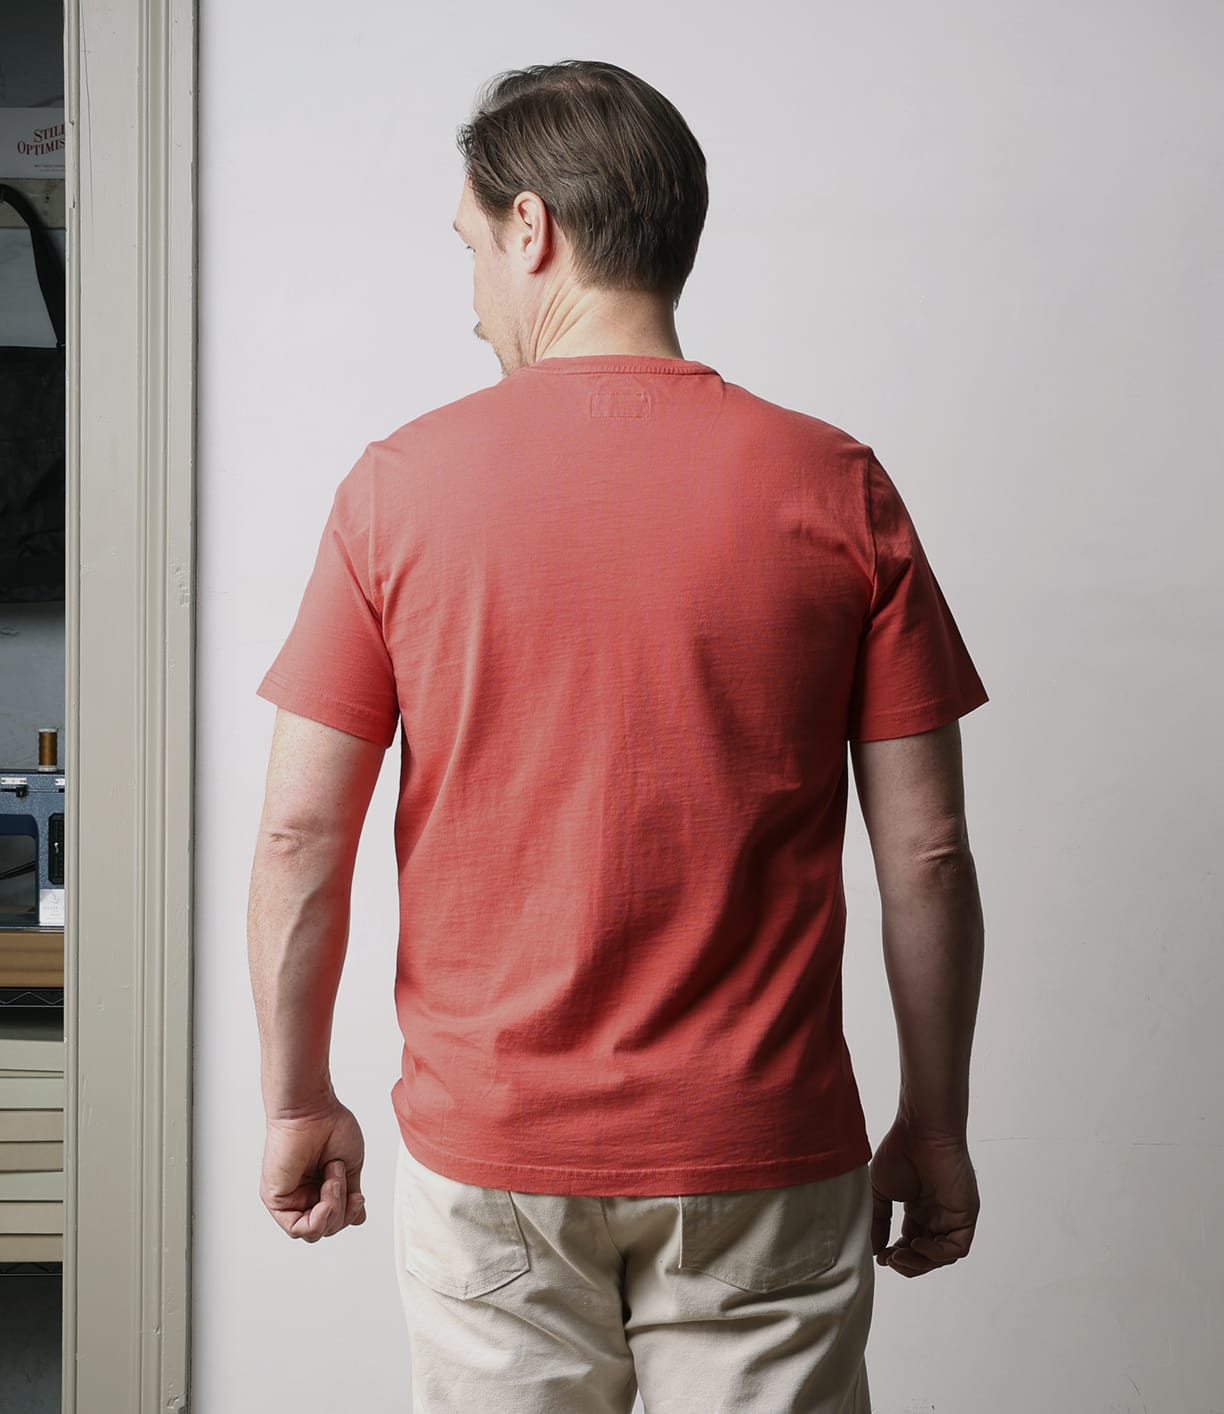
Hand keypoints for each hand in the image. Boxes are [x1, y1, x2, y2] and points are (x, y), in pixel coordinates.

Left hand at [259, 1098, 367, 1241]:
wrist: (312, 1110)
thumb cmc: (330, 1127)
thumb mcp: (349, 1168)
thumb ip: (351, 1197)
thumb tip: (358, 1218)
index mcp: (319, 1188)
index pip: (335, 1220)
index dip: (349, 1215)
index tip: (358, 1197)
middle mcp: (303, 1195)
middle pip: (326, 1229)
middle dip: (342, 1211)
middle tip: (342, 1180)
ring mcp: (290, 1199)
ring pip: (313, 1232)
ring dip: (332, 1209)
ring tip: (332, 1177)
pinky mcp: (277, 1200)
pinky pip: (297, 1228)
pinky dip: (318, 1219)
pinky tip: (325, 1198)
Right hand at [869, 1119, 978, 1276]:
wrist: (921, 1131)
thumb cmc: (900, 1152)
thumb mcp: (879, 1191)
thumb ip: (877, 1221)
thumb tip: (875, 1250)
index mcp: (919, 1209)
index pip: (911, 1243)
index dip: (897, 1255)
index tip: (881, 1256)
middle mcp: (937, 1215)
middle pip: (927, 1255)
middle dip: (908, 1263)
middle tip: (890, 1259)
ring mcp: (952, 1216)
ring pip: (942, 1256)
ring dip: (920, 1262)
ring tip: (899, 1255)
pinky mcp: (965, 1215)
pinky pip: (957, 1247)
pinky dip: (937, 1253)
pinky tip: (917, 1243)